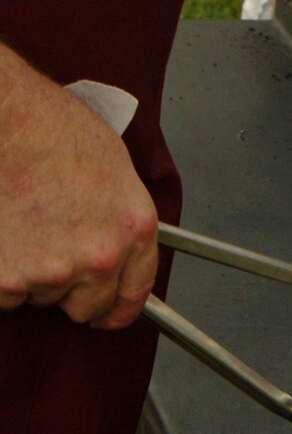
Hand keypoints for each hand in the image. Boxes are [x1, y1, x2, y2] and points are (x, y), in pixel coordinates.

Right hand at [0, 65, 158, 327]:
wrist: (7, 122)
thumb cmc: (50, 129)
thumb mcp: (112, 165)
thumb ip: (117, 215)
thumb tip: (116, 242)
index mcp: (132, 226)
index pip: (137, 291)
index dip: (122, 305)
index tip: (111, 311)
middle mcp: (99, 257)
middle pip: (88, 305)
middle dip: (72, 288)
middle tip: (52, 248)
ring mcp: (52, 274)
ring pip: (40, 296)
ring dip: (32, 273)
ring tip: (23, 222)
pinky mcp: (7, 283)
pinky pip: (6, 295)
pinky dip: (2, 273)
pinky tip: (5, 233)